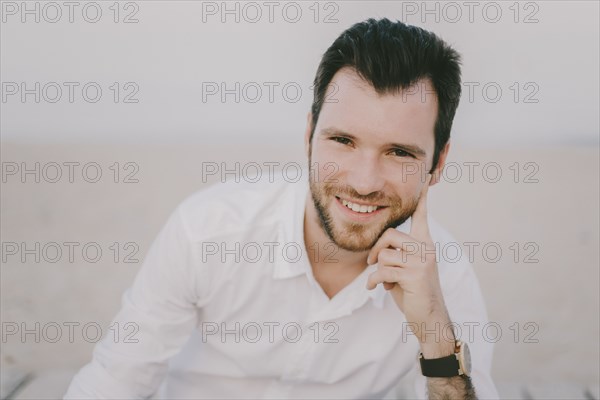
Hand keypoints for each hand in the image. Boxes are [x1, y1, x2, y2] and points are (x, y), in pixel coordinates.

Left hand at [366, 174, 452, 345]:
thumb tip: (376, 252)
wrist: (429, 318)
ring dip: (377, 270)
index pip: (422, 217)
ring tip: (383, 281)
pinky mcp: (415, 275)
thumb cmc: (414, 293)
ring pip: (384, 254)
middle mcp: (426, 249)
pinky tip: (376, 288)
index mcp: (425, 244)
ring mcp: (422, 261)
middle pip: (389, 234)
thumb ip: (396, 255)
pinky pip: (382, 270)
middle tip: (372, 262)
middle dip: (375, 249)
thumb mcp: (405, 269)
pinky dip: (374, 281)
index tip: (426, 179)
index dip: (422, 199)